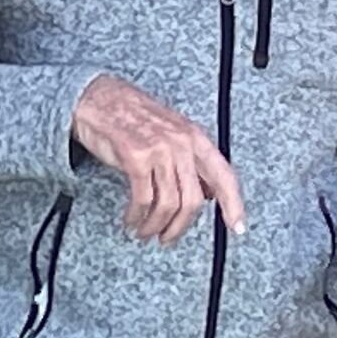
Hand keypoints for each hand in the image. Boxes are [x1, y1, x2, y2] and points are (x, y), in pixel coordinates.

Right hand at [71, 74, 245, 245]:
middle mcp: (181, 143)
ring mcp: (159, 150)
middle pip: (192, 200)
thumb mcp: (172, 133)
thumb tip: (209, 193)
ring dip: (155, 226)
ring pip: (168, 204)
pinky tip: (132, 219)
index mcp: (195, 137)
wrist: (99, 99)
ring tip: (145, 231)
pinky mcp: (135, 157)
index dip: (234, 204)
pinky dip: (136, 216)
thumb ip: (192, 162)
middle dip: (180, 227)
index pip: (224, 175)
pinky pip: (143, 199)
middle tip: (168, 238)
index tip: (237, 227)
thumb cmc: (133, 116)